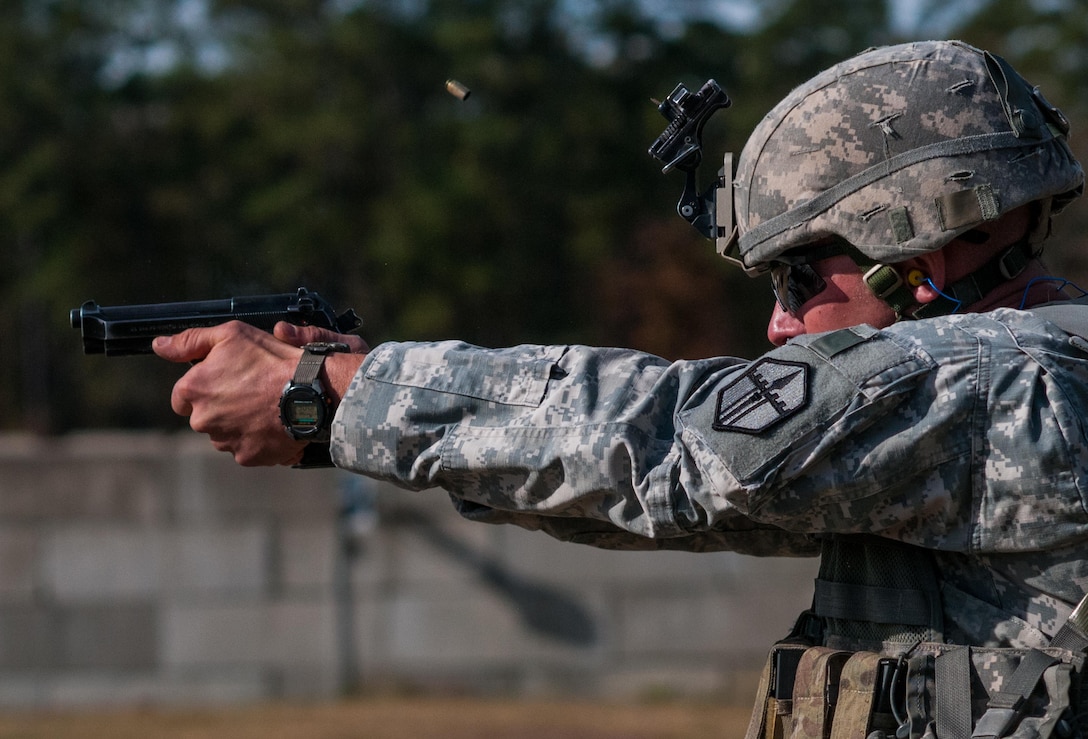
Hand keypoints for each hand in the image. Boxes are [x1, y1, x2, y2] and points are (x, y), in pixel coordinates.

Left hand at [152, 321, 364, 466]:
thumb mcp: (231, 335)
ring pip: (225, 434)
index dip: (205, 387)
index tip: (227, 380)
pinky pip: (246, 448)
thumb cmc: (271, 360)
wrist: (310, 391)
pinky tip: (273, 422)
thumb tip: (158, 345)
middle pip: (205, 417)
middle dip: (222, 407)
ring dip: (239, 423)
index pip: (182, 397)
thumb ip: (190, 341)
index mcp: (193, 390)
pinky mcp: (247, 456)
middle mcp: (202, 420)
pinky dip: (257, 438)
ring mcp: (225, 441)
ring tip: (265, 407)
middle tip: (251, 391)